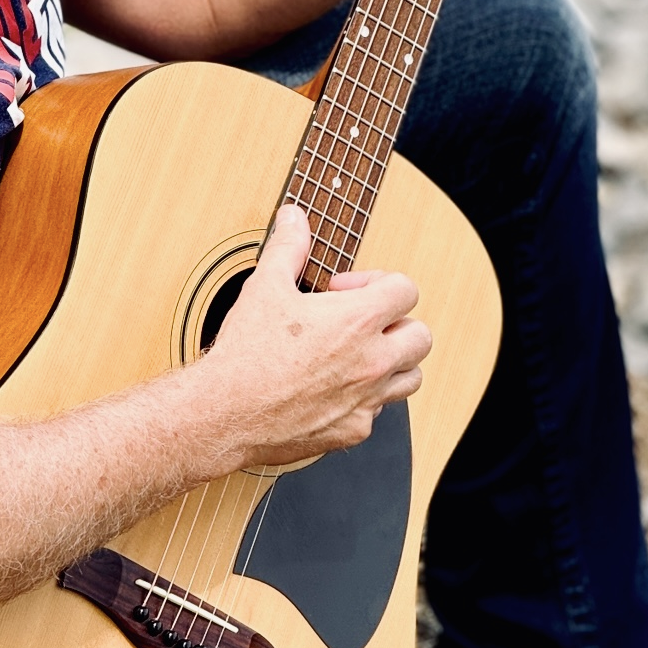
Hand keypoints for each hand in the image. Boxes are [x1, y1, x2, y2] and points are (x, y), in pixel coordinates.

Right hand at [199, 205, 430, 468]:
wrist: (226, 413)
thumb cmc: (245, 354)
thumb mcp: (264, 287)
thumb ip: (288, 247)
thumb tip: (293, 218)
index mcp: (358, 320)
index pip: (406, 290)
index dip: (379, 282)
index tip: (347, 291)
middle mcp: (372, 361)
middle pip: (421, 335)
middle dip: (396, 324)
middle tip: (362, 324)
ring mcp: (366, 399)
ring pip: (411, 378)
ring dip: (392, 363)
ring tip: (358, 356)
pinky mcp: (353, 430)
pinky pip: (378, 412)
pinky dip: (364, 400)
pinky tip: (334, 390)